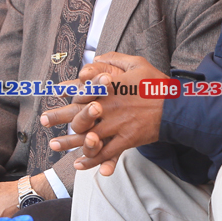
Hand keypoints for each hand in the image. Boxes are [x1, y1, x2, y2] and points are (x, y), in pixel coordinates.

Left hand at [40, 52, 165, 175]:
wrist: (177, 107)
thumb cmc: (157, 84)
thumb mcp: (138, 63)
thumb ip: (115, 59)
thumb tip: (97, 56)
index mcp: (110, 88)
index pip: (83, 90)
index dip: (67, 91)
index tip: (52, 91)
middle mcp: (110, 107)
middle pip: (79, 115)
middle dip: (59, 118)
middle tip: (44, 121)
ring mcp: (117, 125)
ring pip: (88, 137)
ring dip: (70, 142)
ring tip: (54, 145)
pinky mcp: (126, 140)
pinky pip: (105, 153)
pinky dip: (91, 160)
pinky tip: (79, 164)